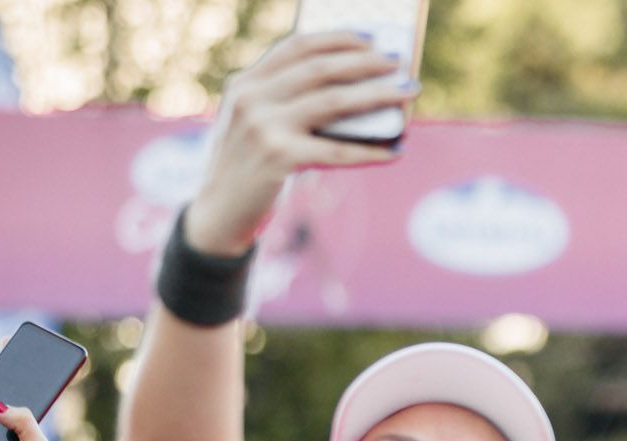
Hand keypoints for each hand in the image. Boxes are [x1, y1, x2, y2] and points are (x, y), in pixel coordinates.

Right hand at [183, 32, 413, 255]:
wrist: (218, 214)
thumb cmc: (246, 168)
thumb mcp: (254, 125)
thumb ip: (285, 103)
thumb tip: (354, 91)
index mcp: (245, 83)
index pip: (296, 46)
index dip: (337, 38)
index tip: (370, 39)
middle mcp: (251, 98)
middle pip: (320, 68)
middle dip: (366, 62)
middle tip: (400, 62)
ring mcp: (263, 127)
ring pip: (334, 101)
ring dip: (378, 94)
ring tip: (408, 93)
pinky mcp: (278, 159)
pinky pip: (338, 152)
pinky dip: (372, 151)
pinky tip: (396, 151)